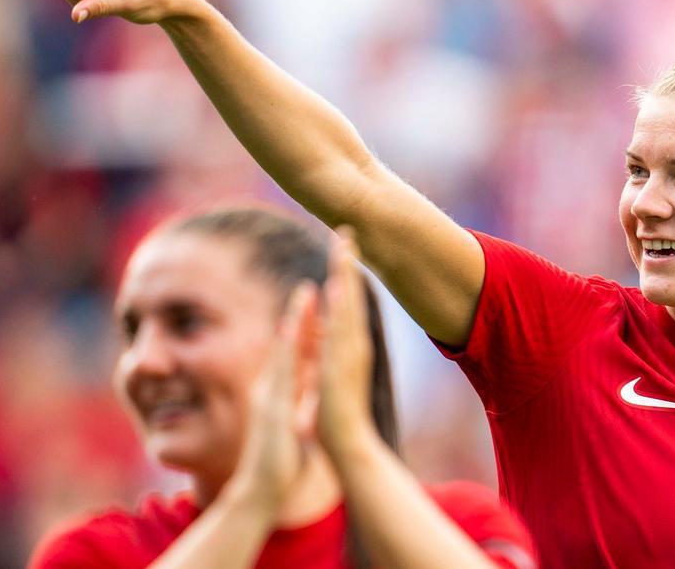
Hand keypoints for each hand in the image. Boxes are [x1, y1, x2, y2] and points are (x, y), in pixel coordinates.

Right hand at [227, 283, 319, 510]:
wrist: (260, 491)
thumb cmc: (278, 460)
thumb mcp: (288, 424)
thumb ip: (292, 406)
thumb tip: (302, 393)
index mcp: (278, 392)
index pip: (291, 353)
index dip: (301, 327)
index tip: (312, 300)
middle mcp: (270, 388)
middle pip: (284, 345)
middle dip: (296, 314)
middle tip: (308, 283)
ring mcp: (268, 396)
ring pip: (282, 352)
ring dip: (292, 322)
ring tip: (304, 294)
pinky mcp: (270, 408)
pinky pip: (281, 374)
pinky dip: (286, 351)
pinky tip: (291, 332)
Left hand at [316, 228, 377, 460]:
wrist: (347, 445)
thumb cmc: (337, 419)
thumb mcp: (328, 380)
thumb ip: (327, 359)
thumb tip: (320, 340)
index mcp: (348, 347)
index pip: (345, 303)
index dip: (343, 275)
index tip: (342, 248)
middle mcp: (354, 345)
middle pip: (349, 296)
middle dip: (347, 263)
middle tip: (346, 230)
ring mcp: (350, 354)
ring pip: (348, 305)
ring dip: (346, 275)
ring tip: (344, 244)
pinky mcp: (343, 365)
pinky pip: (342, 328)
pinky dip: (341, 306)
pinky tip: (337, 284)